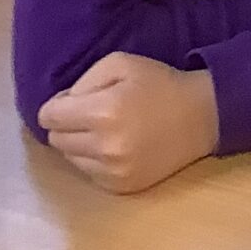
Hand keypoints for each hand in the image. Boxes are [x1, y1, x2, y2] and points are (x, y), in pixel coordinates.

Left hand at [37, 52, 219, 193]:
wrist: (202, 117)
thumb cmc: (159, 84)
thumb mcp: (120, 63)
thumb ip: (83, 81)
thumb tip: (60, 106)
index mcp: (102, 112)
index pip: (48, 117)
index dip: (56, 106)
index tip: (71, 101)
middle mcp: (104, 146)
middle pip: (55, 139)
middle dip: (66, 125)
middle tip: (90, 114)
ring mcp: (114, 171)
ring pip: (69, 158)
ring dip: (79, 143)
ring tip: (104, 130)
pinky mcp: (122, 186)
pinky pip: (88, 173)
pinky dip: (94, 160)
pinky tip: (116, 146)